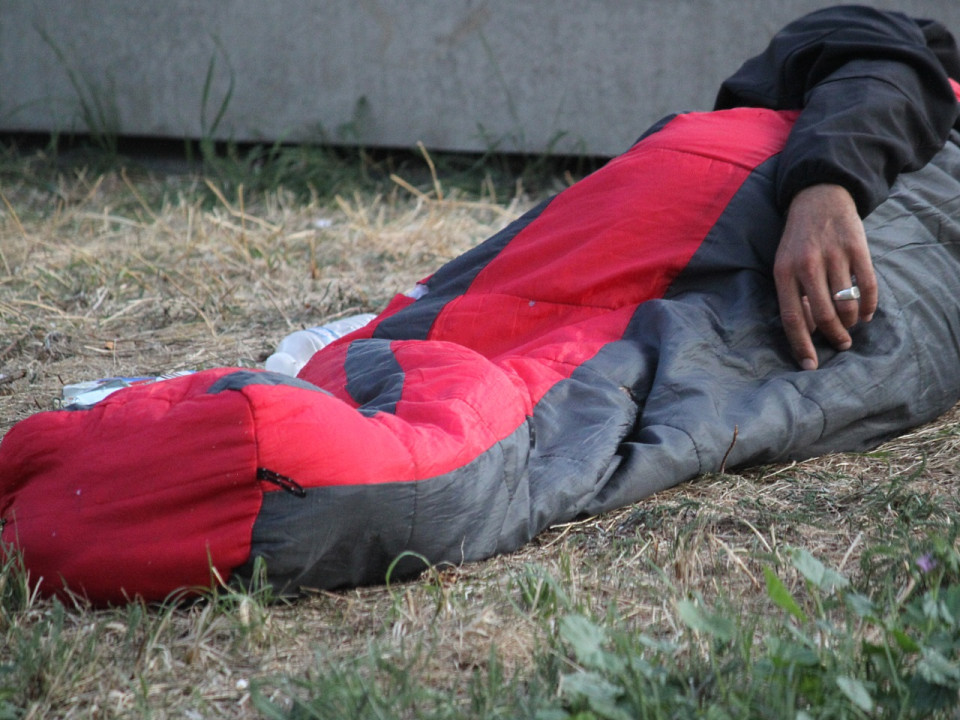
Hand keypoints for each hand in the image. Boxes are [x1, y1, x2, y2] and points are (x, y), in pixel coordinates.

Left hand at [773, 184, 877, 369]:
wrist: (818, 198)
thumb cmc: (798, 241)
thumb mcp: (784, 265)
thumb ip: (793, 295)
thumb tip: (807, 331)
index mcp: (783, 272)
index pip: (791, 318)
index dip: (801, 345)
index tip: (810, 365)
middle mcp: (807, 265)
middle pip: (822, 315)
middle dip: (833, 337)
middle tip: (841, 345)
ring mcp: (833, 256)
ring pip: (845, 303)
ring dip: (851, 322)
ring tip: (851, 326)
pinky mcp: (857, 248)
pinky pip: (867, 286)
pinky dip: (869, 306)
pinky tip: (866, 314)